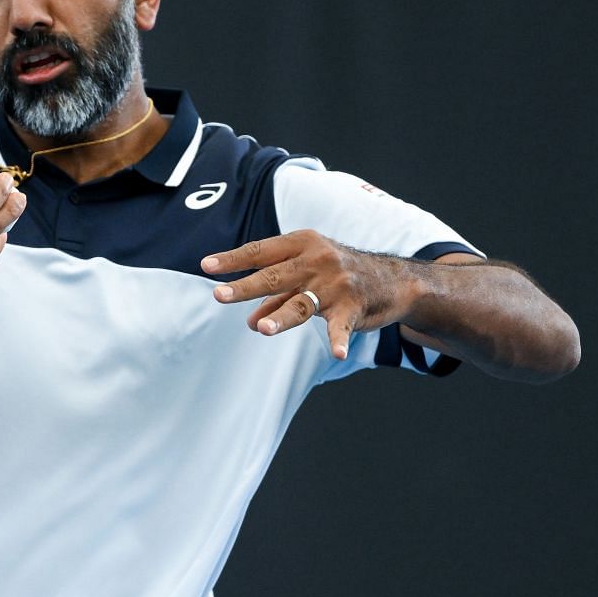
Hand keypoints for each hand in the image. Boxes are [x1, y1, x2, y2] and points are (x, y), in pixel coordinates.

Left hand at [201, 230, 419, 359]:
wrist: (391, 279)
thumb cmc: (336, 275)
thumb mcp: (304, 276)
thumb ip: (276, 296)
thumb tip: (250, 321)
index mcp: (301, 244)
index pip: (260, 251)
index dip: (233, 259)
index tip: (206, 266)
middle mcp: (317, 260)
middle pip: (274, 276)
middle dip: (245, 287)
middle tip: (219, 295)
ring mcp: (336, 284)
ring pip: (301, 303)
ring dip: (282, 316)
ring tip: (263, 329)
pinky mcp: (353, 307)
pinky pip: (342, 326)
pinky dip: (339, 340)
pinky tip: (336, 352)